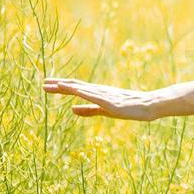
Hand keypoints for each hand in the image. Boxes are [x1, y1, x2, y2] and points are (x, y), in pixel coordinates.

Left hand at [42, 78, 158, 119]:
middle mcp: (99, 91)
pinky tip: (74, 91)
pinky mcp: (111, 101)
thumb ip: (88, 110)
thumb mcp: (105, 110)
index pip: (76, 88)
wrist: (149, 106)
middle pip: (76, 86)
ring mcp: (105, 95)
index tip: (47, 84)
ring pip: (83, 89)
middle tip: (44, 83)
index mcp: (97, 94)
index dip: (61, 86)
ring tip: (53, 85)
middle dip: (59, 85)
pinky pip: (94, 96)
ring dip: (68, 87)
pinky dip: (82, 92)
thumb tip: (71, 109)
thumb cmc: (130, 108)